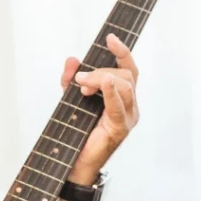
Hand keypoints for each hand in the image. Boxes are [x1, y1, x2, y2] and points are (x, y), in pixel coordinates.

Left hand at [60, 33, 140, 183]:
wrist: (73, 163)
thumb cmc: (76, 133)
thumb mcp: (70, 100)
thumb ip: (70, 79)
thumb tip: (72, 58)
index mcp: (123, 98)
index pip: (129, 69)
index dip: (122, 51)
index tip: (110, 37)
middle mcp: (130, 107)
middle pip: (126, 75)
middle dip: (101, 70)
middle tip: (80, 79)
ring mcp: (128, 118)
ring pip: (125, 87)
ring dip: (101, 79)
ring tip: (82, 85)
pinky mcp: (120, 128)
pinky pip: (118, 105)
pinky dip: (110, 91)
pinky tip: (103, 81)